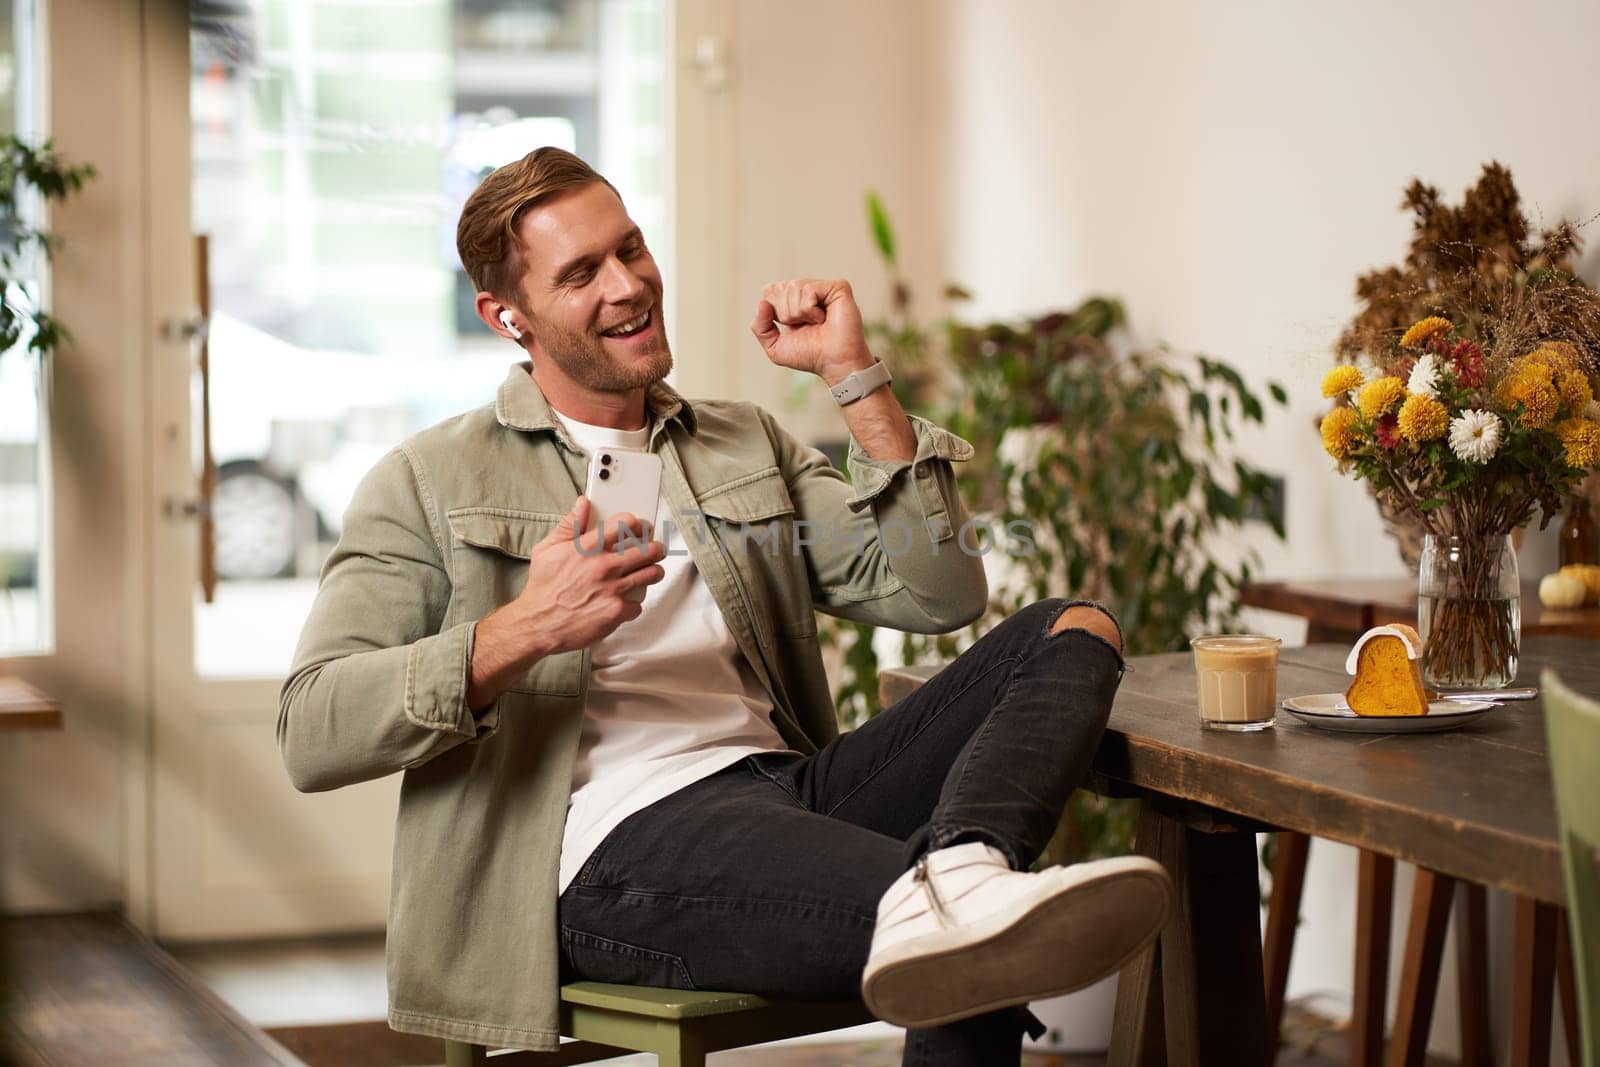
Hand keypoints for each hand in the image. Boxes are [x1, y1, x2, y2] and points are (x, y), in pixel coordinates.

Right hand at [468, 496, 664, 708]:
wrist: (538, 624)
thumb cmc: (543, 588)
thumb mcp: (547, 549)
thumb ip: (569, 525)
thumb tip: (582, 504)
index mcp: (587, 548)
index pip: (624, 524)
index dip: (638, 523)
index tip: (641, 526)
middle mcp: (603, 566)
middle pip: (648, 550)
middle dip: (656, 548)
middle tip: (655, 549)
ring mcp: (612, 590)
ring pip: (652, 574)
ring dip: (654, 572)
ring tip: (650, 571)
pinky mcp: (616, 612)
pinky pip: (638, 604)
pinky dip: (633, 604)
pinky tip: (624, 601)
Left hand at [750, 278, 873, 384]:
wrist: (833, 363)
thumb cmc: (810, 356)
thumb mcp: (775, 346)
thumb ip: (760, 327)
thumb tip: (762, 303)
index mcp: (794, 300)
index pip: (770, 290)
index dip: (774, 310)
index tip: (791, 327)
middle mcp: (809, 291)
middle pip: (780, 288)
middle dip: (786, 313)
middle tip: (804, 326)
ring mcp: (824, 288)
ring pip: (794, 287)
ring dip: (799, 313)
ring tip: (815, 323)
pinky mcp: (838, 287)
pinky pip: (809, 290)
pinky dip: (810, 309)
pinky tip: (822, 318)